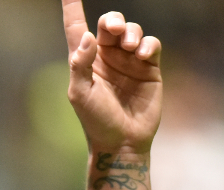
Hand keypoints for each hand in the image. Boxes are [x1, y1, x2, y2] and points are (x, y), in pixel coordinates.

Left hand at [61, 0, 161, 153]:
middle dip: (113, 21)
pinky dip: (149, 44)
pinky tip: (143, 54)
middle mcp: (106, 56)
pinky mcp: (149, 68)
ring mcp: (129, 61)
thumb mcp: (80, 94)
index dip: (72, 7)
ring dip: (132, 33)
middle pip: (109, 24)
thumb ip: (80, 65)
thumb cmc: (95, 120)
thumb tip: (87, 37)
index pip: (77, 27)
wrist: (123, 141)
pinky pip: (152, 45)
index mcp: (85, 60)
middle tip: (115, 30)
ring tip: (132, 48)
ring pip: (132, 31)